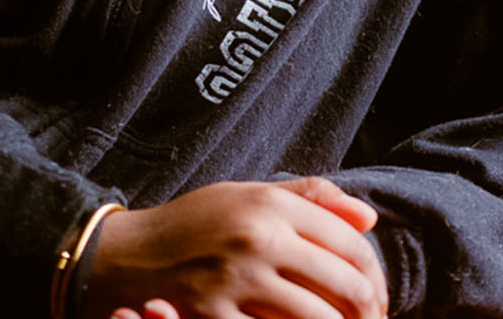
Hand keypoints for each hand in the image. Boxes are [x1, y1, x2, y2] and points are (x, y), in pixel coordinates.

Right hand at [84, 177, 385, 318]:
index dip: (375, 275)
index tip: (377, 295)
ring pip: (320, 318)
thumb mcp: (247, 195)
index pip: (351, 243)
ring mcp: (237, 280)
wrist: (124, 255)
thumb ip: (310, 199)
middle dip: (370, 311)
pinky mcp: (214, 315)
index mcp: (270, 205)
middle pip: (346, 283)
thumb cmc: (193, 224)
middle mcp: (259, 238)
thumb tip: (369, 218)